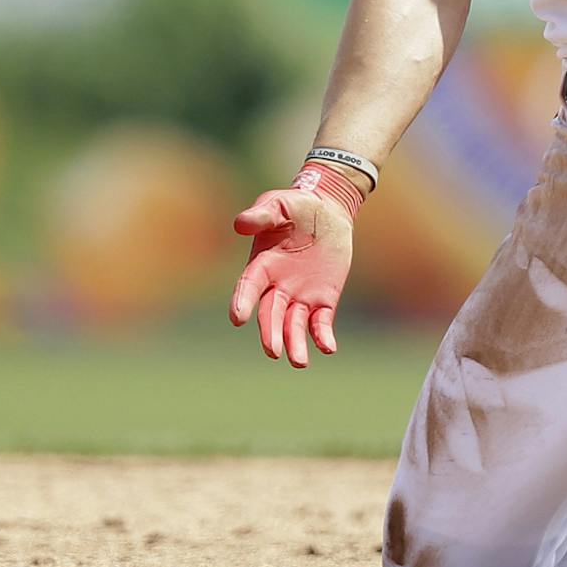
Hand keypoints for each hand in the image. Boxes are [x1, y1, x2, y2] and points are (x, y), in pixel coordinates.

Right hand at [228, 162, 362, 367]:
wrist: (327, 211)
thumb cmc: (296, 206)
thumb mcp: (279, 204)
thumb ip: (263, 214)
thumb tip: (241, 223)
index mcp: (262, 265)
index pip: (249, 286)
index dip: (242, 301)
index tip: (237, 317)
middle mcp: (277, 286)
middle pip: (271, 314)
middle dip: (270, 332)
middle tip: (272, 350)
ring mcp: (300, 295)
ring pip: (294, 325)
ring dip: (294, 343)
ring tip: (299, 362)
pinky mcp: (323, 299)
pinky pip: (321, 322)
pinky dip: (323, 336)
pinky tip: (328, 348)